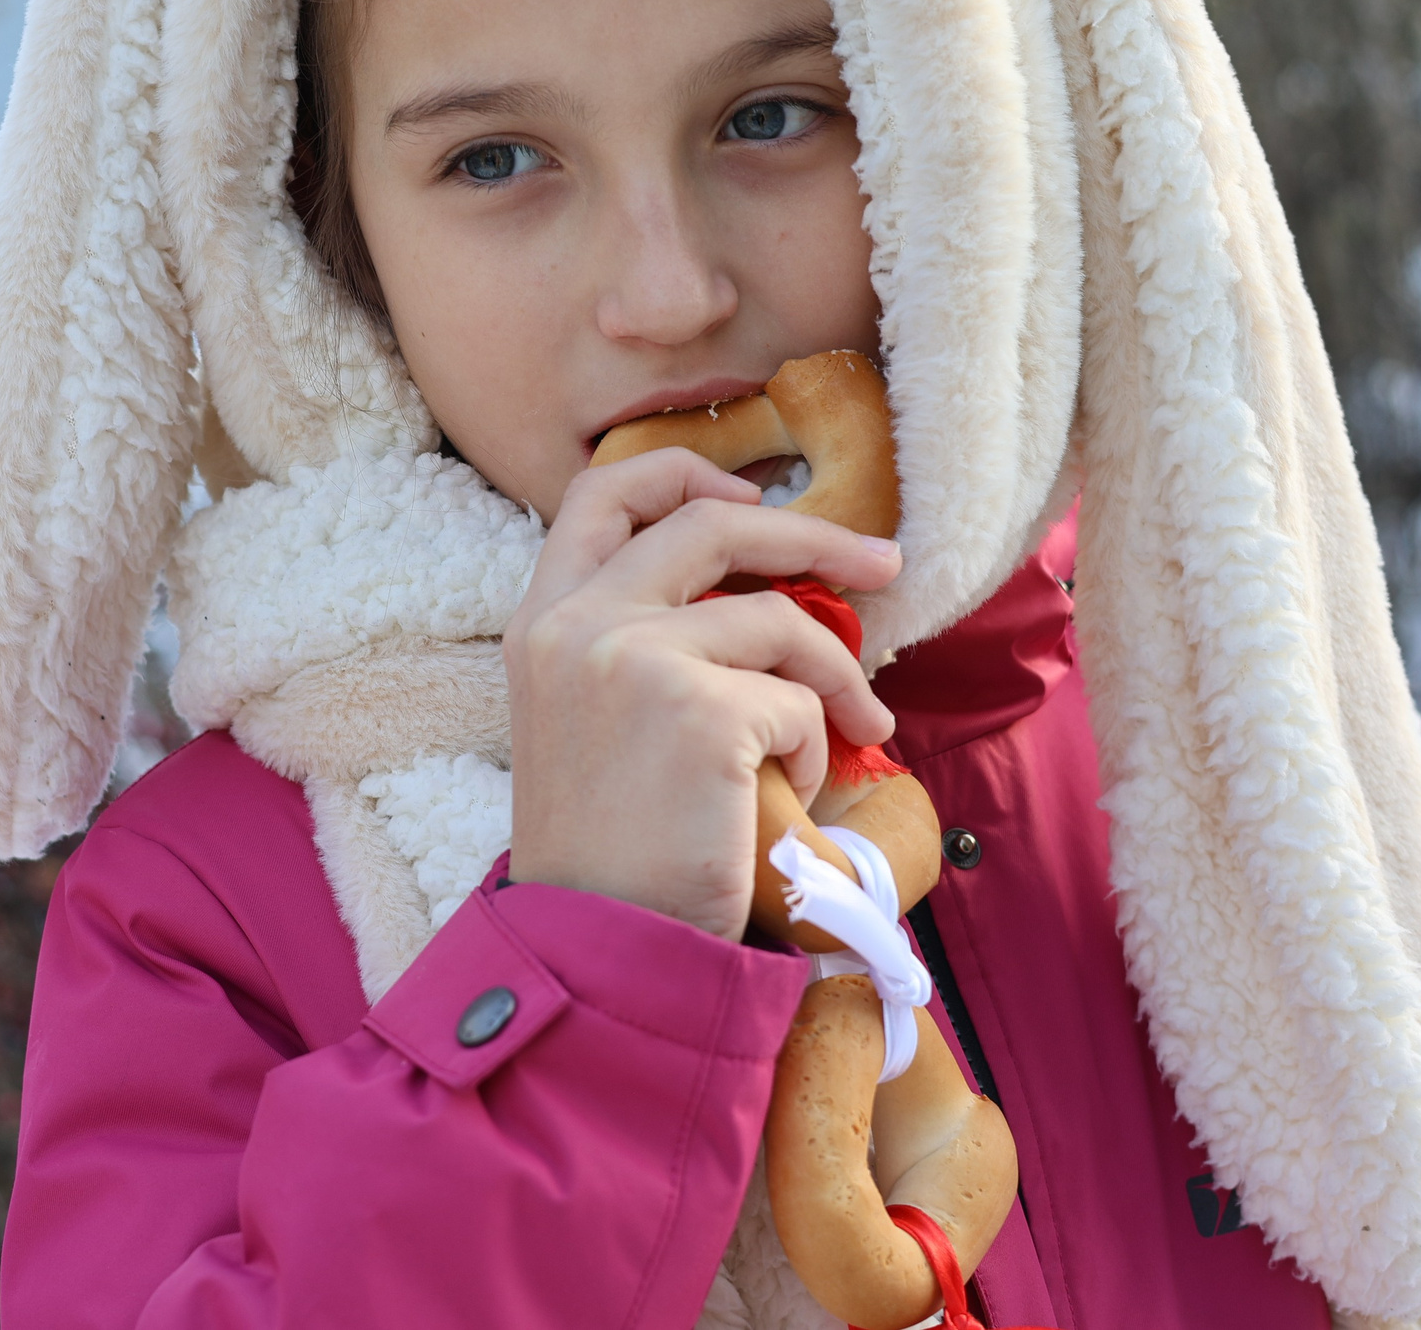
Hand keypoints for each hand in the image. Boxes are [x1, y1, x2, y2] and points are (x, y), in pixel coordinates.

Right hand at [503, 448, 899, 939]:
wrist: (600, 948)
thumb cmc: (611, 850)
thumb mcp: (589, 718)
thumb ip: (637, 640)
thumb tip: (760, 589)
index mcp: (540, 619)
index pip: (602, 491)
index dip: (684, 473)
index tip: (749, 495)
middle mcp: (576, 621)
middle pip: (712, 521)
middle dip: (813, 534)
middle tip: (881, 563)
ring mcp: (634, 657)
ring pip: (780, 620)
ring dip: (834, 676)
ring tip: (857, 728)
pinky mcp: (700, 710)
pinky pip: (800, 704)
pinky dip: (817, 749)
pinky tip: (789, 799)